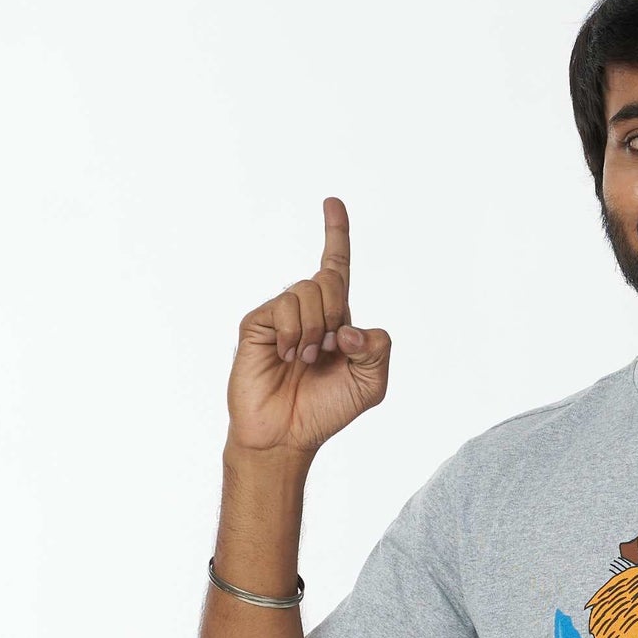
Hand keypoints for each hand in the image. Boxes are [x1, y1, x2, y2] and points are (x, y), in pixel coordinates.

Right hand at [226, 197, 390, 456]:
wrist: (287, 435)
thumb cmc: (326, 410)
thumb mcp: (370, 384)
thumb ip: (378, 349)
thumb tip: (350, 325)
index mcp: (336, 319)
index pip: (337, 267)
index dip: (336, 234)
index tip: (333, 202)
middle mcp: (308, 311)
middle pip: (331, 278)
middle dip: (337, 312)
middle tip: (327, 351)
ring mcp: (281, 315)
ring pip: (308, 290)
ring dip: (315, 330)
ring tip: (305, 360)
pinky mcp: (259, 322)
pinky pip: (285, 307)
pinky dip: (294, 334)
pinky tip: (286, 357)